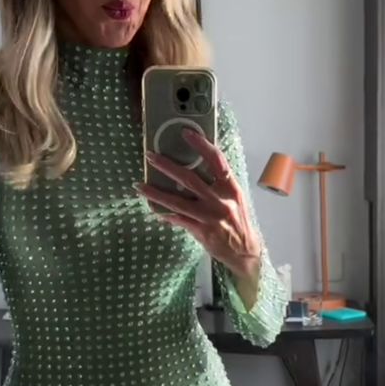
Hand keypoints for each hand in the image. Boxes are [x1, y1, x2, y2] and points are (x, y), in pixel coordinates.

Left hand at [137, 129, 261, 277]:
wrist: (245, 251)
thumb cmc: (238, 221)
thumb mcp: (234, 198)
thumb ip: (218, 183)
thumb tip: (195, 169)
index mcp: (230, 188)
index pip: (217, 161)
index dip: (201, 145)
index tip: (186, 133)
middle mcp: (220, 200)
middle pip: (189, 179)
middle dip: (167, 166)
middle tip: (150, 156)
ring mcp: (210, 217)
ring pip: (177, 201)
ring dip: (156, 193)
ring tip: (139, 186)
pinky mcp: (201, 231)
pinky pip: (178, 219)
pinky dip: (165, 214)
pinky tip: (154, 209)